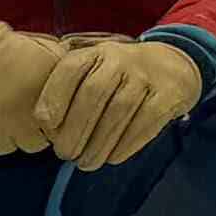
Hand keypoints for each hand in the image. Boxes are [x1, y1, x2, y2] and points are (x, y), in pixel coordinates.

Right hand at [0, 27, 82, 158]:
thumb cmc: (9, 50)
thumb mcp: (48, 50)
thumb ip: (66, 72)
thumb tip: (79, 90)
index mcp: (52, 89)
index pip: (69, 119)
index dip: (63, 118)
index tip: (56, 112)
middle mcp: (34, 111)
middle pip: (49, 137)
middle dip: (43, 129)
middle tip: (33, 116)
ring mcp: (10, 125)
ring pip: (25, 145)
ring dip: (22, 136)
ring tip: (14, 120)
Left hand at [41, 34, 202, 166]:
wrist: (173, 66)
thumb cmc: (118, 79)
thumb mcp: (93, 72)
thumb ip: (67, 91)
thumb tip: (43, 130)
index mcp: (95, 53)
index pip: (71, 68)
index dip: (54, 96)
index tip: (45, 124)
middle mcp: (121, 59)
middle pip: (94, 93)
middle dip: (75, 129)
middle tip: (65, 154)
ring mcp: (147, 75)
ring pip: (119, 110)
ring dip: (98, 143)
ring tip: (85, 163)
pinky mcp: (169, 94)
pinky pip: (145, 121)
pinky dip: (125, 144)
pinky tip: (112, 157)